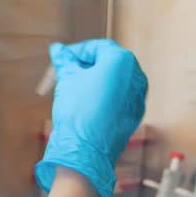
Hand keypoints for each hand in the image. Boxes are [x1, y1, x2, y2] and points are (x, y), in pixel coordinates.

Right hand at [34, 39, 147, 196]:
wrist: (85, 149)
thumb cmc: (77, 110)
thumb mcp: (67, 79)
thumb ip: (64, 60)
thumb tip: (57, 49)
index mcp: (121, 61)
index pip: (98, 47)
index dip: (77, 51)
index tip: (62, 58)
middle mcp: (136, 75)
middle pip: (109, 62)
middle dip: (87, 65)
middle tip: (67, 72)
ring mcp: (138, 96)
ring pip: (115, 80)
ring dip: (95, 80)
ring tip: (75, 88)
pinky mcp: (135, 113)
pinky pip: (119, 97)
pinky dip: (105, 95)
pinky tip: (87, 103)